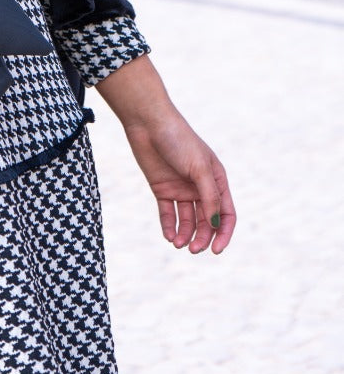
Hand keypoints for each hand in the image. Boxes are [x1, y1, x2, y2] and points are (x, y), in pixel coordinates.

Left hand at [96, 56, 235, 254]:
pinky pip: (168, 213)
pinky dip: (169, 226)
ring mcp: (181, 188)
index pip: (227, 214)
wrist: (148, 122)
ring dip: (185, 234)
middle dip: (202, 237)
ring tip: (178, 244)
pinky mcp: (162, 189)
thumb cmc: (178, 139)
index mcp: (217, 180)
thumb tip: (215, 224)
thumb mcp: (199, 168)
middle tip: (192, 249)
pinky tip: (169, 236)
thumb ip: (209, 197)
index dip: (223, 233)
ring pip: (187, 220)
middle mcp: (201, 187)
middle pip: (206, 221)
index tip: (216, 250)